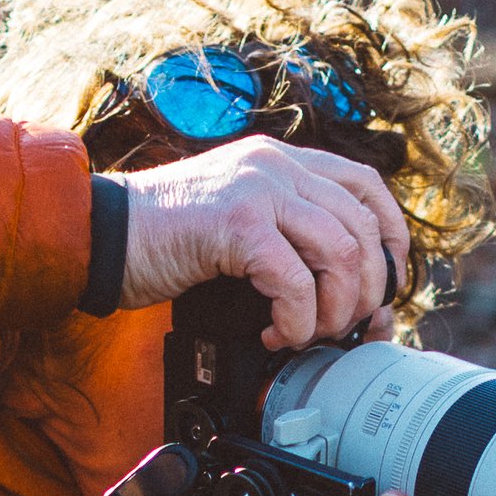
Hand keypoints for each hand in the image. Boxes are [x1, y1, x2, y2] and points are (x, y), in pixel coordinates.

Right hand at [116, 133, 409, 348]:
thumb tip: (339, 282)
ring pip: (340, 254)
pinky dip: (296, 321)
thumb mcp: (235, 218)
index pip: (367, 186)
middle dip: (365, 291)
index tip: (386, 285)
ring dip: (333, 311)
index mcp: (281, 160)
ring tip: (306, 334)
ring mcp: (259, 189)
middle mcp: (276, 165)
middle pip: (362, 227)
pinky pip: (297, 282)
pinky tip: (273, 335)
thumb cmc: (163, 240)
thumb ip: (282, 228)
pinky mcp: (238, 224)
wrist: (104, 235)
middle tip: (341, 328)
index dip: (391, 238)